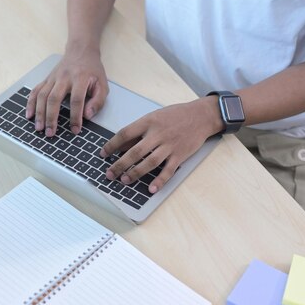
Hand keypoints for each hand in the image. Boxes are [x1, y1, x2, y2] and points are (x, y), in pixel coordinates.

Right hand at [26, 48, 108, 136]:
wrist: (80, 51)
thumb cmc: (92, 70)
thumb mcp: (103, 84)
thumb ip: (98, 101)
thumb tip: (87, 116)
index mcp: (80, 78)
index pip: (76, 100)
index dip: (75, 116)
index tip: (75, 129)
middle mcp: (64, 77)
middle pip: (54, 98)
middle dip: (51, 117)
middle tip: (50, 133)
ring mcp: (53, 78)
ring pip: (42, 96)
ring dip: (39, 113)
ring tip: (39, 128)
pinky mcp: (46, 79)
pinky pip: (35, 91)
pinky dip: (30, 103)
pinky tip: (29, 115)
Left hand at [99, 97, 222, 193]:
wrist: (201, 116)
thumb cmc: (175, 115)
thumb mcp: (154, 117)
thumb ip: (138, 131)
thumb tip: (120, 146)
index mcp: (148, 122)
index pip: (125, 134)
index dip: (112, 145)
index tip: (103, 154)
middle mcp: (158, 134)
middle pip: (135, 151)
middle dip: (120, 164)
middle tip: (110, 173)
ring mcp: (170, 145)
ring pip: (150, 162)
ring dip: (136, 173)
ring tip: (125, 180)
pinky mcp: (180, 155)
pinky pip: (168, 170)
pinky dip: (160, 181)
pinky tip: (151, 189)